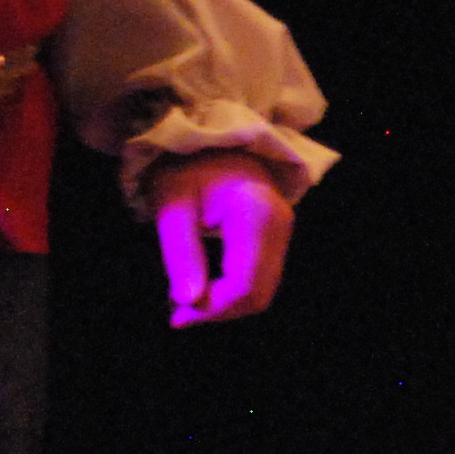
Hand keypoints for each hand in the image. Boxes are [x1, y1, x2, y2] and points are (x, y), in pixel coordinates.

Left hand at [148, 147, 292, 329]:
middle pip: (258, 294)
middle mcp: (280, 226)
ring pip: (262, 290)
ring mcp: (283, 231)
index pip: (244, 285)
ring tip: (187, 300)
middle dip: (219, 311)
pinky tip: (205, 287)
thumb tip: (188, 302)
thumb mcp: (171, 203)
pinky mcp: (277, 235)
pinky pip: (261, 277)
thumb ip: (180, 253)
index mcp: (257, 216)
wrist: (209, 137)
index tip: (177, 316)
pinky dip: (234, 291)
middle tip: (179, 312)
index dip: (212, 310)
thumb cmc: (186, 165)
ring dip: (225, 304)